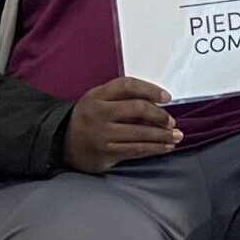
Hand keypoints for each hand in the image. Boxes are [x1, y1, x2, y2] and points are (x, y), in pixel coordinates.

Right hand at [64, 76, 181, 172]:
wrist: (62, 142)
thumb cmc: (89, 118)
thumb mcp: (98, 100)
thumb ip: (121, 97)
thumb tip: (157, 102)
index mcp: (97, 96)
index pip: (128, 85)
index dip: (150, 90)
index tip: (167, 97)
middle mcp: (99, 114)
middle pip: (137, 109)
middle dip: (160, 115)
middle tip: (172, 121)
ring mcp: (102, 135)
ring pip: (140, 134)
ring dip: (163, 136)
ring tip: (176, 136)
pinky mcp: (106, 154)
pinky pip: (136, 151)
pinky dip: (154, 149)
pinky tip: (165, 147)